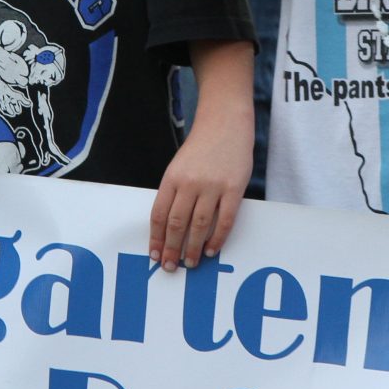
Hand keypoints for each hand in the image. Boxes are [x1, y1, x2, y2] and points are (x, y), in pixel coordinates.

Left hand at [150, 125, 250, 271]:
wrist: (225, 123)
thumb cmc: (201, 147)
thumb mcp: (179, 166)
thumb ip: (174, 192)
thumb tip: (169, 227)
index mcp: (172, 178)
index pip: (159, 214)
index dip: (156, 238)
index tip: (155, 255)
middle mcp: (189, 183)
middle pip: (176, 223)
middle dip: (172, 249)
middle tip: (170, 266)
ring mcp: (212, 186)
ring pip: (199, 225)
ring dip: (193, 248)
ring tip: (191, 262)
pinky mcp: (233, 188)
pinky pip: (225, 220)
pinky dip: (217, 238)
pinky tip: (212, 250)